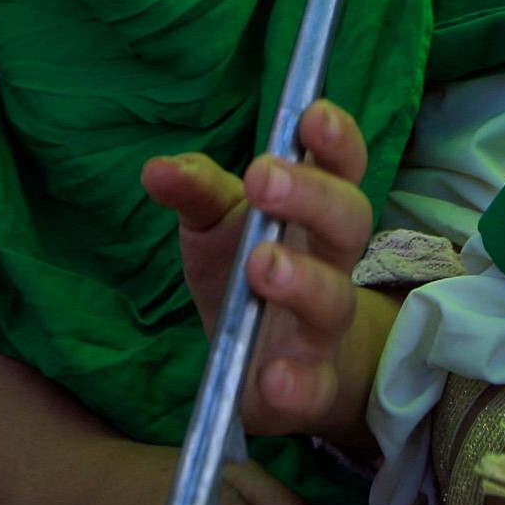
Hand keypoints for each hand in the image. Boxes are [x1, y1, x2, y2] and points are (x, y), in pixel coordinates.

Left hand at [142, 100, 371, 439]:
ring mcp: (322, 328)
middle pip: (349, 221)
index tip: (312, 116)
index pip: (341, 167)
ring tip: (261, 264)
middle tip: (265, 179)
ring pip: (334, 300)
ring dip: (302, 279)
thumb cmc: (245, 274)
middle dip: (312, 197)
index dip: (336, 140)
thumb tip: (155, 169)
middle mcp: (331, 264)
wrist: (269, 365)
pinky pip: (312, 387)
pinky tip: (271, 376)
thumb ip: (195, 192)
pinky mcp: (308, 388)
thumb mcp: (215, 225)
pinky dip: (295, 383)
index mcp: (313, 214)